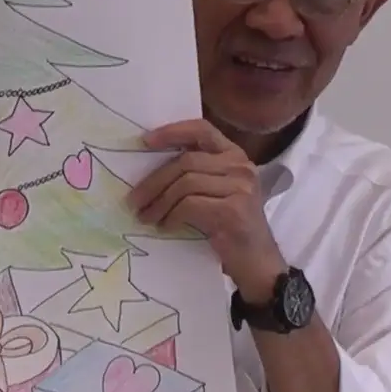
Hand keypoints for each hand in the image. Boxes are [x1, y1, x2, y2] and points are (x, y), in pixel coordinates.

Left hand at [128, 118, 286, 299]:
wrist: (257, 262)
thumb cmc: (230, 226)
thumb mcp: (216, 192)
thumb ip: (196, 173)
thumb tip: (148, 169)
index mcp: (234, 155)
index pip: (202, 129)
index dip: (172, 132)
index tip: (145, 140)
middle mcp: (240, 166)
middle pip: (186, 161)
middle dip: (154, 181)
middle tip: (134, 200)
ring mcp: (240, 188)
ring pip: (185, 184)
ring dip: (159, 202)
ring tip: (146, 217)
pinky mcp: (233, 211)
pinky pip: (190, 206)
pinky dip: (172, 217)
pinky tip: (165, 227)